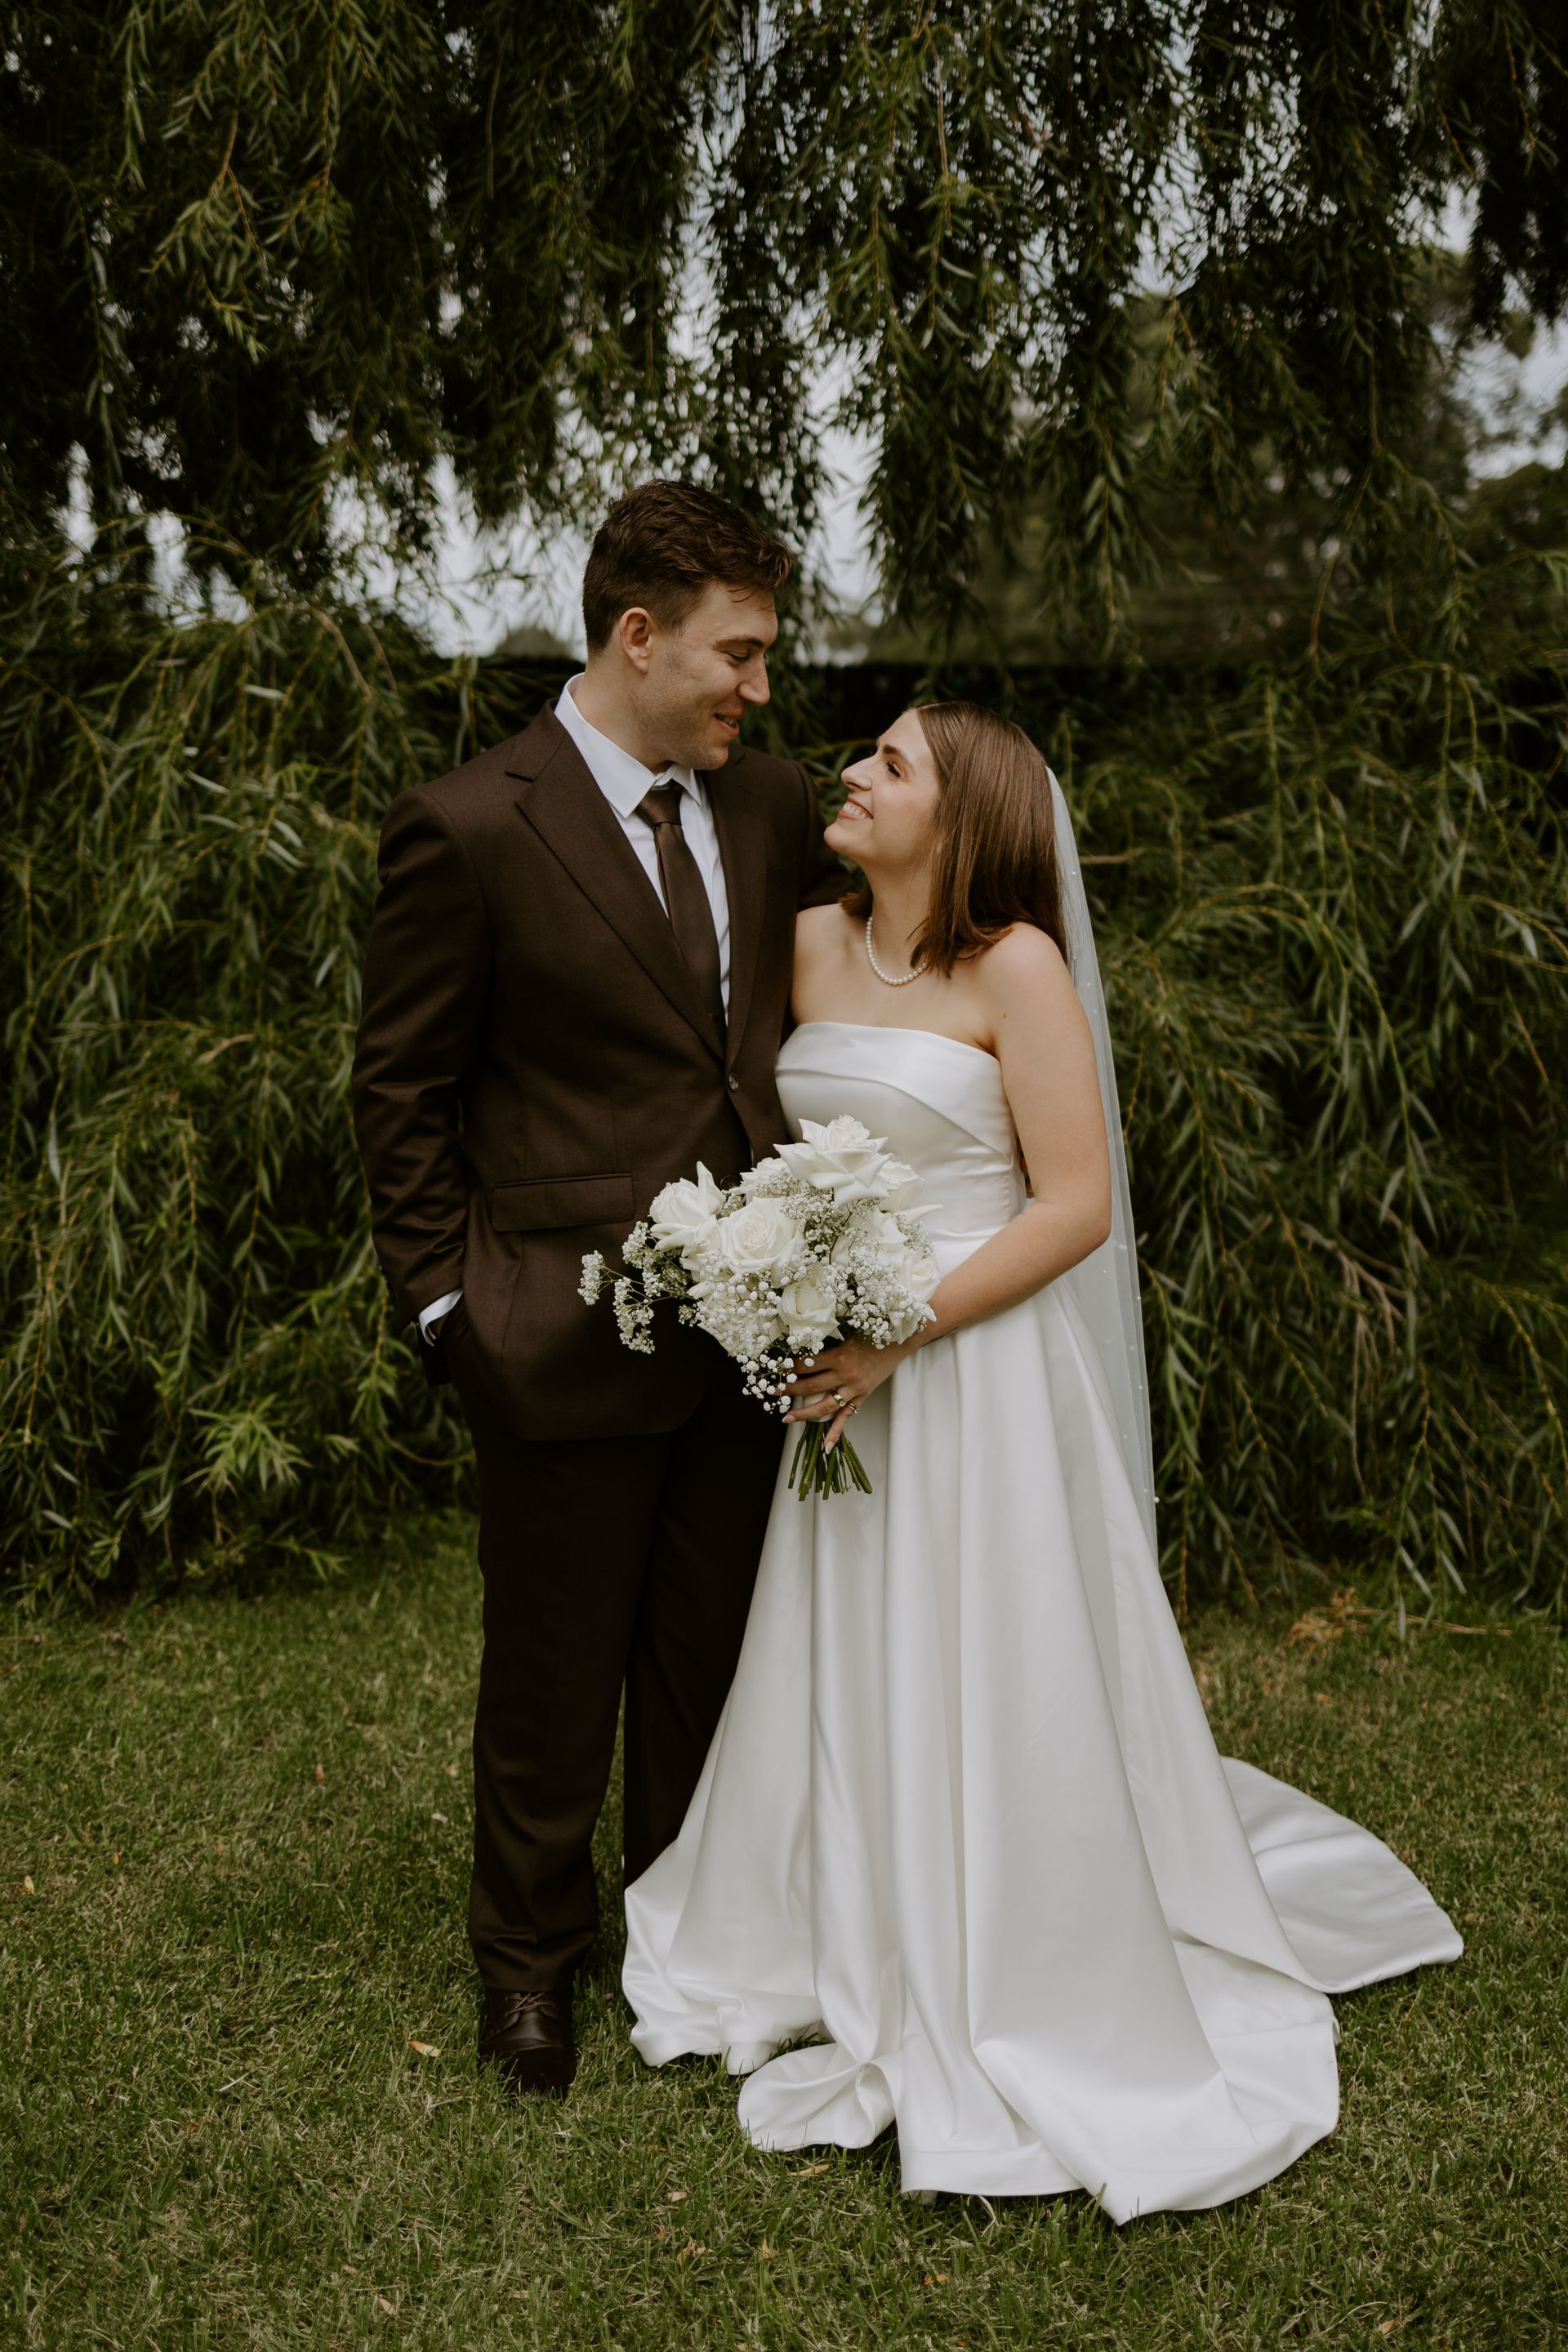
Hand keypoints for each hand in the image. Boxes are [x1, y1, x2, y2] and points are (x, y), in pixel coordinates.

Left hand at [780, 1337, 906, 1453]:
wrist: (897, 1343)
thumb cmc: (871, 1334)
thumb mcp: (845, 1335)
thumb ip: (826, 1345)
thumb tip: (801, 1348)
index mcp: (839, 1357)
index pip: (807, 1365)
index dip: (789, 1367)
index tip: (777, 1368)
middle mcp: (846, 1376)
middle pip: (811, 1386)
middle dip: (789, 1390)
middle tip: (772, 1393)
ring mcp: (854, 1389)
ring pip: (825, 1407)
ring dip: (804, 1414)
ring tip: (787, 1418)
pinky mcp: (861, 1397)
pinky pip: (846, 1418)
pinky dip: (835, 1433)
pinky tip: (825, 1447)